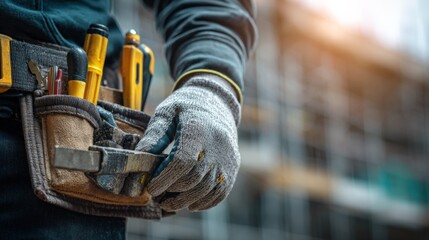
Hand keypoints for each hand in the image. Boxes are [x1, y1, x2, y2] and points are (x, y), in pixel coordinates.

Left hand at [136, 74, 240, 210]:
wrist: (217, 101)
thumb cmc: (186, 107)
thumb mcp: (166, 112)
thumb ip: (154, 135)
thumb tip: (138, 158)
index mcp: (198, 129)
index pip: (182, 161)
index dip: (165, 179)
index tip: (150, 188)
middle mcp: (217, 145)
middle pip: (194, 178)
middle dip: (172, 193)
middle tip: (157, 197)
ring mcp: (227, 157)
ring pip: (207, 189)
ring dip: (186, 201)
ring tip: (169, 202)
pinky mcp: (233, 166)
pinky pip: (221, 192)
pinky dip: (205, 203)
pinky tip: (190, 203)